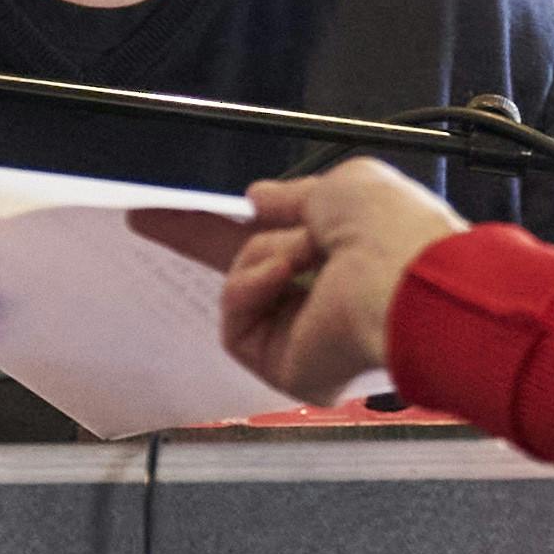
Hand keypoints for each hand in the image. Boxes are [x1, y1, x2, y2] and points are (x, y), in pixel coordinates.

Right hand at [135, 161, 465, 405]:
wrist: (407, 280)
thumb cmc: (394, 233)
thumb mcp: (340, 186)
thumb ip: (293, 195)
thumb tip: (257, 198)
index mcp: (337, 257)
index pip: (268, 240)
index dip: (225, 224)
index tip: (177, 211)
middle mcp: (319, 300)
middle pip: (240, 271)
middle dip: (194, 239)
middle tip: (146, 218)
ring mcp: (299, 337)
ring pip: (236, 287)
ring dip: (262, 255)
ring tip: (305, 250)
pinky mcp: (283, 367)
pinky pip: (235, 321)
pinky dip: (251, 288)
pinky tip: (286, 276)